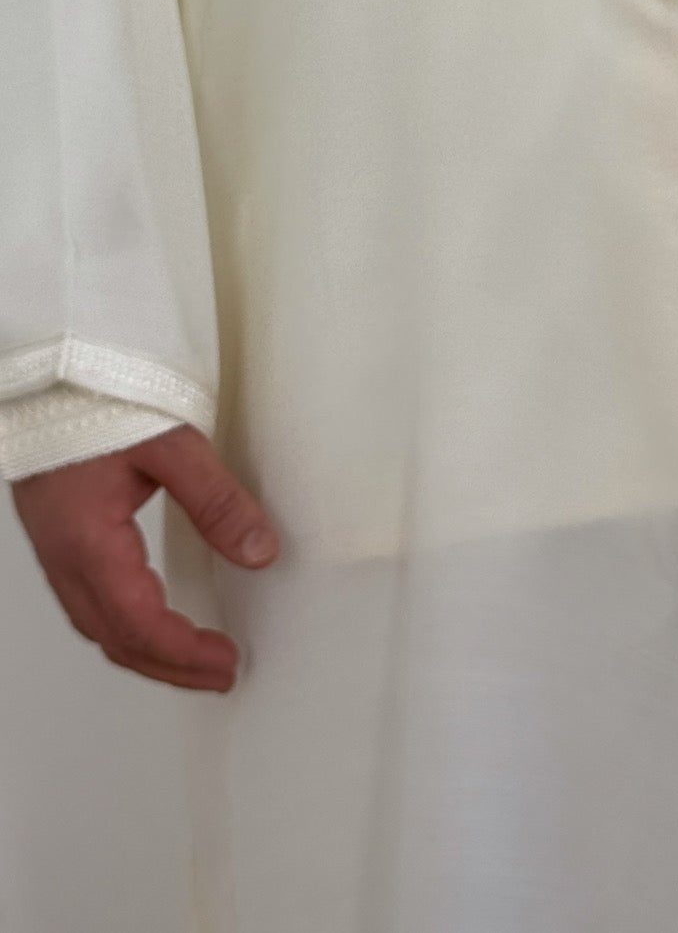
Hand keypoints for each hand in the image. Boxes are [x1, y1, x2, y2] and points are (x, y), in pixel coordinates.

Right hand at [10, 421, 279, 690]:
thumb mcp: (170, 443)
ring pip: (97, 626)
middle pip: (115, 638)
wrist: (47, 374)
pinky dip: (123, 624)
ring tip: (192, 659)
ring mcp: (55, 549)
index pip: (139, 623)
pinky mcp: (56, 536)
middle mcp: (64, 557)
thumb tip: (259, 551)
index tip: (226, 662)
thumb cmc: (96, 398)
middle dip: (169, 665)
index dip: (184, 652)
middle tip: (220, 674)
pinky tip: (150, 617)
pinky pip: (87, 601)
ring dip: (145, 650)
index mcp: (89, 542)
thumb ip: (216, 501)